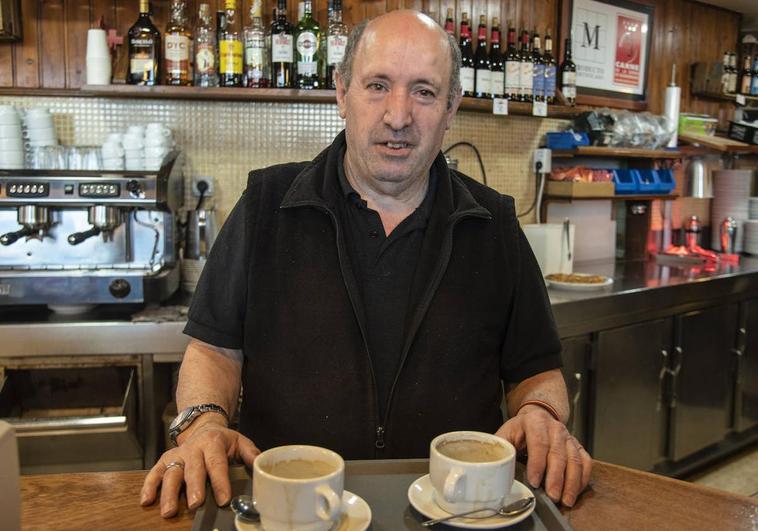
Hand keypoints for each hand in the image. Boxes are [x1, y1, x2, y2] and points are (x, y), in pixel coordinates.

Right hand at [140, 421, 259, 517]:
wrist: (203, 427)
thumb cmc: (223, 440)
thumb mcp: (240, 441)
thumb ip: (251, 453)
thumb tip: (261, 465)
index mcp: (214, 443)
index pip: (217, 464)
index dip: (220, 482)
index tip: (223, 499)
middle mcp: (194, 448)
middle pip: (193, 470)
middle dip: (194, 488)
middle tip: (195, 504)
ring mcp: (178, 454)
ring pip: (171, 473)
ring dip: (168, 492)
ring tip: (169, 510)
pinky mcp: (166, 460)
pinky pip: (155, 472)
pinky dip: (149, 485)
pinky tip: (146, 500)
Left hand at [496, 405, 590, 506]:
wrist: (537, 417)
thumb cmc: (519, 430)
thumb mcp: (506, 433)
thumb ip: (501, 447)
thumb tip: (496, 466)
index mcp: (535, 421)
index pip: (539, 442)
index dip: (537, 463)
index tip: (534, 481)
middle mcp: (555, 428)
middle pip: (558, 454)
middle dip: (556, 478)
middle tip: (552, 496)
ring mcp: (569, 437)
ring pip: (575, 460)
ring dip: (571, 482)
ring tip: (565, 500)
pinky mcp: (578, 446)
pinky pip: (586, 462)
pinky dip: (582, 478)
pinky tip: (575, 492)